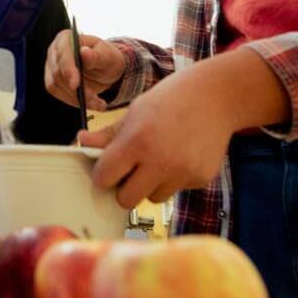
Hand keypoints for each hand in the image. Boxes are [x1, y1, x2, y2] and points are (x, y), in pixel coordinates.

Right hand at [44, 29, 128, 111]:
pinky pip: (60, 95)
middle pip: (57, 73)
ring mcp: (52, 67)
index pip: (62, 54)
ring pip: (56, 86)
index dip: (68, 69)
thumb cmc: (106, 57)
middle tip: (92, 97)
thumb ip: (97, 55)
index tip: (75, 84)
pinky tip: (91, 103)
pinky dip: (75, 102)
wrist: (105, 68)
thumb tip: (84, 52)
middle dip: (74, 89)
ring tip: (97, 102)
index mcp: (66, 39)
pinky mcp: (53, 82)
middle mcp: (55, 52)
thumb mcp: (107, 55)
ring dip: (76, 98)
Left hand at [90, 48, 289, 208]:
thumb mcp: (135, 111)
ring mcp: (182, 173)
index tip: (107, 170)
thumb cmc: (170, 100)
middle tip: (130, 172)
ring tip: (160, 158)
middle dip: (124, 188)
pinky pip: (176, 189)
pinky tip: (181, 155)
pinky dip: (174, 179)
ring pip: (153, 198)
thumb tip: (81, 141)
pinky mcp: (200, 179)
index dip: (103, 175)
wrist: (216, 97)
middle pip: (126, 200)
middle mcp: (159, 161)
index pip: (104, 178)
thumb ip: (108, 133)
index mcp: (136, 141)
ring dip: (150, 185)